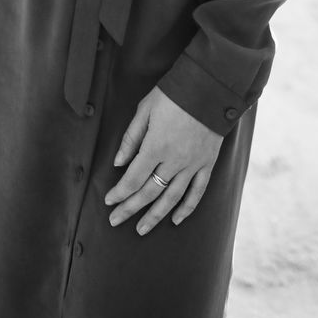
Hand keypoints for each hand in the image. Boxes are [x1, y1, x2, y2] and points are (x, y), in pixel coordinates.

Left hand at [104, 87, 222, 234]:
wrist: (208, 87)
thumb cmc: (173, 94)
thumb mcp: (145, 109)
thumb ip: (131, 137)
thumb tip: (118, 162)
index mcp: (156, 146)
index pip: (133, 178)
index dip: (120, 193)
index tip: (109, 202)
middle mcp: (174, 161)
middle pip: (149, 192)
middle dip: (130, 208)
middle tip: (115, 221)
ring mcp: (192, 164)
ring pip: (171, 198)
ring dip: (155, 216)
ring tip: (141, 229)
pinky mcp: (207, 164)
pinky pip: (197, 192)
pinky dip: (187, 208)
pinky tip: (176, 219)